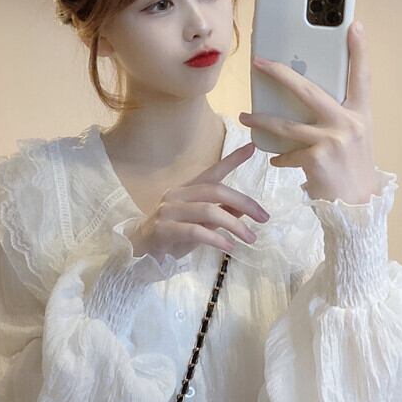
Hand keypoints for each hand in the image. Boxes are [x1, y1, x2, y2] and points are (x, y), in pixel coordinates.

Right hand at [129, 142, 270, 261]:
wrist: (137, 253)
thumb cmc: (170, 237)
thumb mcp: (199, 224)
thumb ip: (219, 213)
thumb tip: (244, 207)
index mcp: (186, 190)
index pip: (212, 172)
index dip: (232, 160)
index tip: (253, 148)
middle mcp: (176, 195)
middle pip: (215, 191)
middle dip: (244, 203)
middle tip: (264, 218)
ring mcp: (168, 211)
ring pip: (208, 211)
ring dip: (234, 225)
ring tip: (251, 238)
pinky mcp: (164, 229)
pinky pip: (195, 231)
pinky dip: (216, 239)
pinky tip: (229, 247)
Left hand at [239, 20, 377, 203]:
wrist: (357, 207)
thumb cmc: (352, 169)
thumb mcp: (353, 138)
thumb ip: (336, 117)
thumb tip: (304, 98)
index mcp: (360, 114)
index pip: (362, 76)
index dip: (359, 50)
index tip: (353, 24)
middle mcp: (349, 123)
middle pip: (308, 90)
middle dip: (281, 73)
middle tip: (259, 62)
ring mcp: (332, 140)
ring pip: (286, 124)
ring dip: (261, 120)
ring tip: (245, 117)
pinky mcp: (316, 158)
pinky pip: (287, 153)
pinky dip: (279, 157)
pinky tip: (276, 160)